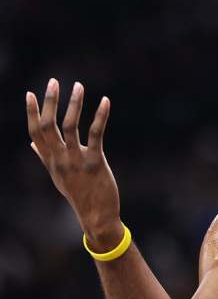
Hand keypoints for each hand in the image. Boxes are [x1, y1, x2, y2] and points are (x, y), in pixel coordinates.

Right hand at [25, 78, 122, 249]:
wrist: (96, 217)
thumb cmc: (79, 194)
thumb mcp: (57, 176)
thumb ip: (44, 157)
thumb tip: (32, 144)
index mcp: (50, 161)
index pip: (35, 133)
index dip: (32, 113)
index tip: (31, 94)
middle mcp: (59, 160)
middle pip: (48, 126)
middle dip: (49, 102)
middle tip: (53, 81)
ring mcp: (76, 161)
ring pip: (69, 127)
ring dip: (74, 104)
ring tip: (78, 86)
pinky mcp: (95, 163)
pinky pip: (95, 135)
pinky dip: (99, 116)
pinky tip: (105, 101)